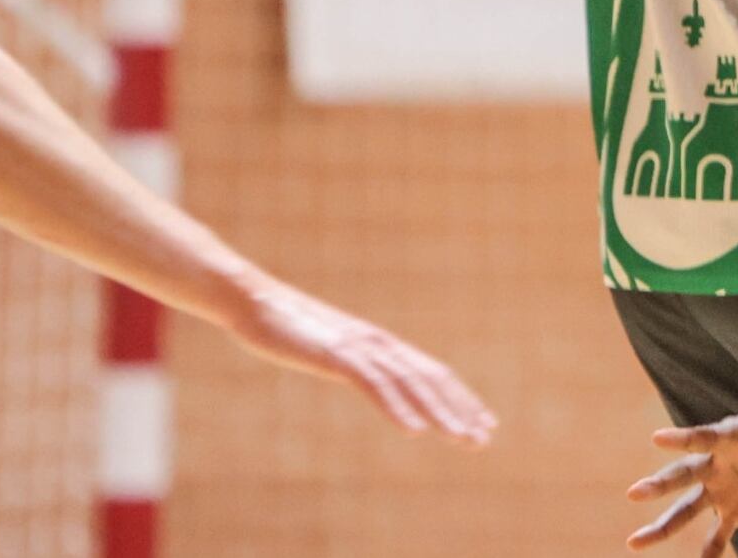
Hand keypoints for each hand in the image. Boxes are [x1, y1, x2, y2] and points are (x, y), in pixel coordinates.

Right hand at [227, 279, 496, 445]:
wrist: (253, 300)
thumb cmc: (287, 325)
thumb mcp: (328, 348)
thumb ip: (351, 361)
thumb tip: (365, 376)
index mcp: (380, 344)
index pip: (433, 371)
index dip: (460, 397)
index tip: (484, 421)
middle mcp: (379, 344)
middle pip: (431, 378)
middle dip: (460, 409)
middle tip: (485, 438)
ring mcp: (359, 347)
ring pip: (411, 384)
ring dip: (438, 413)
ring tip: (461, 439)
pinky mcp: (336, 354)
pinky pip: (373, 384)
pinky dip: (397, 407)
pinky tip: (414, 431)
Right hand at [627, 369, 737, 553]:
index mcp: (730, 436)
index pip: (702, 437)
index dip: (681, 438)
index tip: (656, 439)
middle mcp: (718, 463)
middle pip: (684, 475)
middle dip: (660, 484)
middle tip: (634, 493)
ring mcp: (723, 488)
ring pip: (687, 510)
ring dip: (663, 527)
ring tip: (634, 543)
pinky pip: (719, 533)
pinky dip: (710, 550)